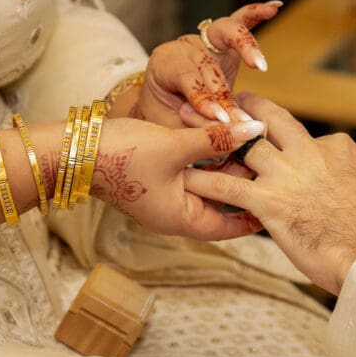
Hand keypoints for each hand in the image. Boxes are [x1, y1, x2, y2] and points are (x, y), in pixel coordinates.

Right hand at [91, 116, 266, 239]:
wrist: (74, 151)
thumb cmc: (121, 154)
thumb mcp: (175, 145)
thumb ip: (216, 138)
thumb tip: (255, 130)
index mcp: (182, 218)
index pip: (231, 226)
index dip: (256, 213)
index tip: (281, 197)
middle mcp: (175, 215)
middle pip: (221, 205)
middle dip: (244, 185)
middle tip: (273, 167)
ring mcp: (165, 199)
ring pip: (207, 188)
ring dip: (225, 169)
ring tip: (254, 150)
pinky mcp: (156, 183)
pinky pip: (191, 177)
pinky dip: (207, 162)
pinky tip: (223, 141)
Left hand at [135, 2, 280, 127]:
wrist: (166, 103)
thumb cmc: (167, 115)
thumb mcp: (174, 125)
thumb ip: (199, 126)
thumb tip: (229, 128)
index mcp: (163, 63)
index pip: (186, 77)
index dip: (204, 98)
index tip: (221, 118)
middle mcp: (184, 46)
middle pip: (207, 61)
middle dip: (225, 91)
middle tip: (239, 114)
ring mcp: (205, 39)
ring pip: (224, 34)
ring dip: (245, 50)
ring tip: (259, 63)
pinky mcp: (224, 39)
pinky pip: (240, 19)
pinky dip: (256, 13)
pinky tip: (274, 8)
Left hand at [183, 92, 355, 293]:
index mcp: (339, 148)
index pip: (307, 136)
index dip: (291, 143)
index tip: (280, 147)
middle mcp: (310, 153)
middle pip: (270, 121)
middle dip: (247, 110)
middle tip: (228, 103)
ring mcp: (288, 176)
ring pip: (242, 146)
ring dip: (215, 136)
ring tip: (191, 126)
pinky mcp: (269, 204)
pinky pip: (227, 187)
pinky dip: (204, 181)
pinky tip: (185, 180)